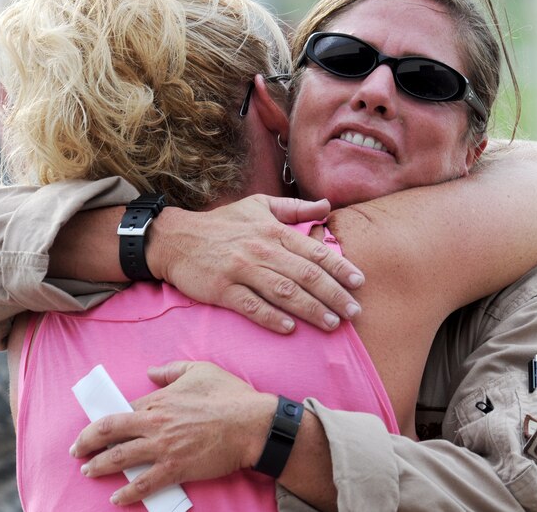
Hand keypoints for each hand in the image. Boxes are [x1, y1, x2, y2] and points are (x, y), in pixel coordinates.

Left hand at [69, 361, 275, 505]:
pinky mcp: (176, 468)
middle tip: (76, 450)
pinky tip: (116, 497)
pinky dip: (127, 492)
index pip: (123, 409)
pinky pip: (144, 483)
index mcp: (160, 399)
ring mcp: (164, 448)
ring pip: (120, 458)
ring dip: (99, 466)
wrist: (252, 424)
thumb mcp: (200, 369)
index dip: (106, 418)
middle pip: (109, 431)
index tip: (98, 427)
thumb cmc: (229, 395)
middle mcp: (155, 423)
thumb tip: (151, 371)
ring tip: (87, 471)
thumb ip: (171, 369)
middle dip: (87, 442)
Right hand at [148, 195, 364, 332]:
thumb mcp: (258, 206)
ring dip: (311, 309)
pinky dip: (272, 317)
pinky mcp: (222, 289)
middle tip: (354, 312)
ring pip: (283, 292)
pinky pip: (251, 306)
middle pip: (305, 275)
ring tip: (332, 324)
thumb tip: (327, 206)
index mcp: (272, 230)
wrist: (176, 239)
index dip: (339, 267)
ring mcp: (241, 270)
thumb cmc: (222, 224)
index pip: (313, 251)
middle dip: (333, 294)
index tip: (359, 282)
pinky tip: (290, 329)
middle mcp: (261, 249)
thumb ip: (295, 209)